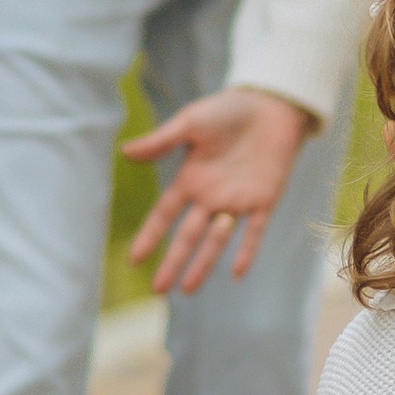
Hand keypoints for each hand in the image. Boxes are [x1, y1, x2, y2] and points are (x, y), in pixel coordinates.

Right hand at [126, 86, 319, 291]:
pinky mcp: (264, 200)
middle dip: (173, 262)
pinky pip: (254, 231)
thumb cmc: (227, 110)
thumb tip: (124, 152)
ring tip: (187, 289)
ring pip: (216, 240)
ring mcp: (237, 202)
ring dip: (203, 264)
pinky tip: (238, 272)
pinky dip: (247, 250)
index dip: (150, 236)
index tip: (134, 259)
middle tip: (158, 290)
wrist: (271, 104)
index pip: (164, 215)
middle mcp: (210, 197)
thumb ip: (162, 141)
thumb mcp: (190, 123)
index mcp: (190, 180)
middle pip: (187, 236)